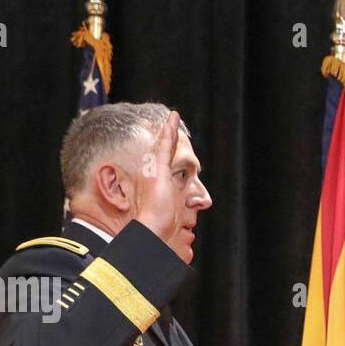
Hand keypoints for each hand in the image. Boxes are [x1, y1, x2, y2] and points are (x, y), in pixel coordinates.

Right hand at [134, 110, 183, 244]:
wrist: (153, 228)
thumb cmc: (163, 223)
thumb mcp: (175, 206)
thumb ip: (181, 199)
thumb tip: (194, 202)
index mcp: (153, 180)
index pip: (162, 160)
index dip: (165, 147)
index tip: (170, 137)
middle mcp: (150, 171)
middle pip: (160, 148)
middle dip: (165, 135)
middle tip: (171, 120)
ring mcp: (152, 168)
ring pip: (162, 144)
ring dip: (168, 129)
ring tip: (173, 117)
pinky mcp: (157, 167)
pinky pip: (165, 145)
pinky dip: (169, 131)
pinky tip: (172, 119)